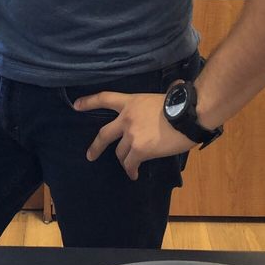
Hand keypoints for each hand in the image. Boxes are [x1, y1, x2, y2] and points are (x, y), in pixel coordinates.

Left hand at [74, 91, 196, 180]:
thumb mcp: (160, 97)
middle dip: (95, 146)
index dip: (89, 102)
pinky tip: (134, 174)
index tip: (76, 106)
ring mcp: (131, 134)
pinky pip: (130, 163)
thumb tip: (173, 91)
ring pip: (120, 153)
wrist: (187, 114)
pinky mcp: (139, 149)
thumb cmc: (180, 103)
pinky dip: (132, 170)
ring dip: (125, 161)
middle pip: (104, 134)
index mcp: (131, 102)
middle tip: (90, 155)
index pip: (105, 98)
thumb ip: (153, 103)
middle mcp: (126, 118)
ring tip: (130, 167)